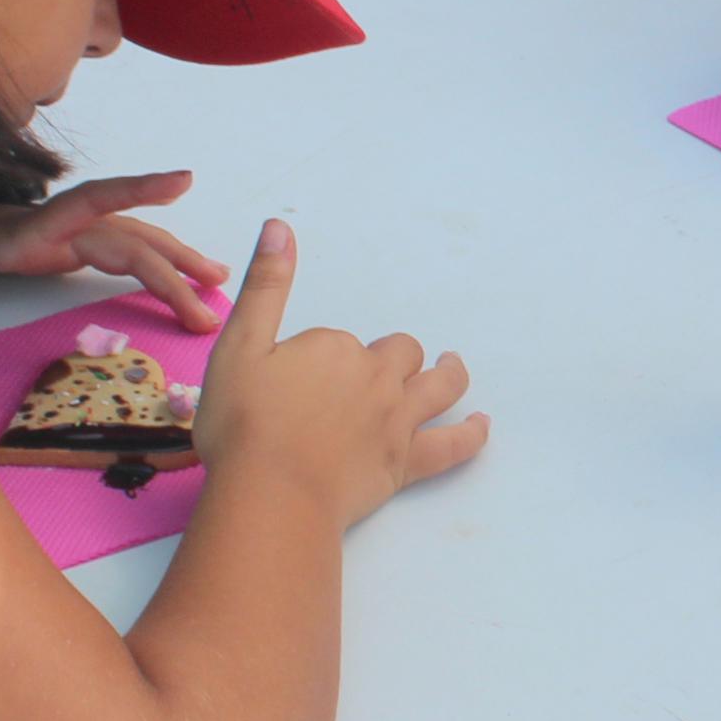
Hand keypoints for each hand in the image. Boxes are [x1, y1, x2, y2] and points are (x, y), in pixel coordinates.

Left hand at [0, 169, 234, 321]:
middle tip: (212, 299)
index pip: (84, 204)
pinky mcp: (46, 247)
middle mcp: (41, 224)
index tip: (182, 182)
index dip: (135, 192)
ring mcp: (48, 234)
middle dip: (172, 264)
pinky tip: (168, 283)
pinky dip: (143, 266)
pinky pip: (106, 252)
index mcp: (12, 230)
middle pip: (121, 236)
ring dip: (170, 264)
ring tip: (213, 289)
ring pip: (123, 243)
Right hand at [193, 218, 489, 531]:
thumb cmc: (243, 425)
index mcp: (335, 349)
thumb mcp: (238, 347)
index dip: (320, 362)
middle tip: (373, 371)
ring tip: (453, 363)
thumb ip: (265, 286)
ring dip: (450, 371)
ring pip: (440, 385)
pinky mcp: (407, 464)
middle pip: (399, 355)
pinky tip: (481, 426)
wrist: (270, 495)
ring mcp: (397, 421)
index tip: (294, 385)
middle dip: (391, 357)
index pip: (337, 344)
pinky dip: (471, 434)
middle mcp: (376, 378)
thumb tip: (280, 226)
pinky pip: (453, 446)